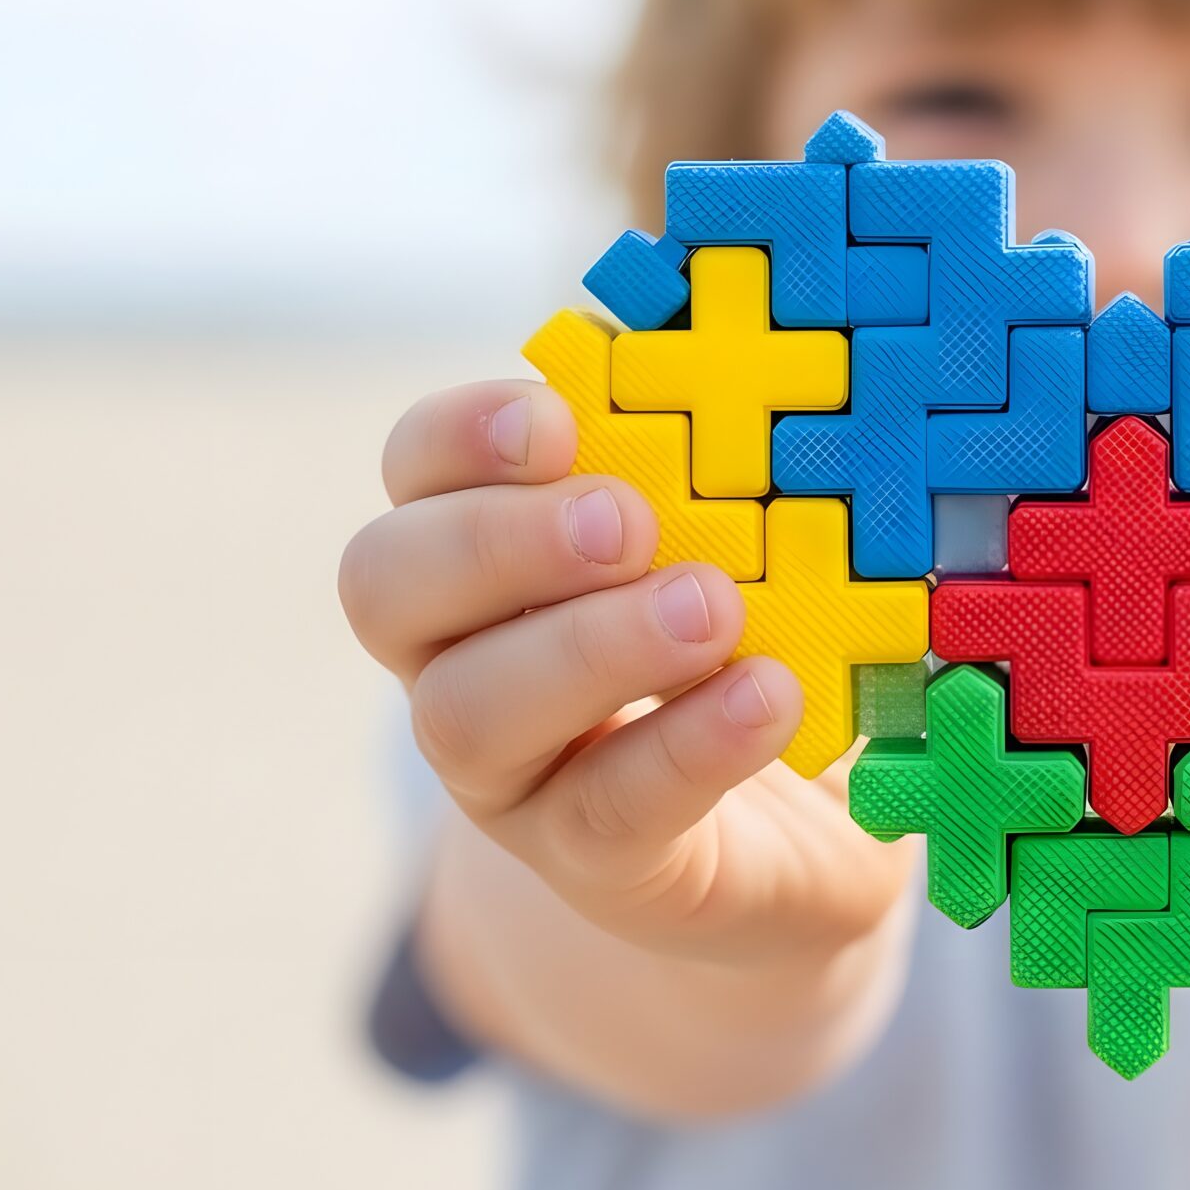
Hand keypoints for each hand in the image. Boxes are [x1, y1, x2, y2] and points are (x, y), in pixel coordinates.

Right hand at [337, 381, 911, 963]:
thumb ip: (727, 457)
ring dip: (589, 648)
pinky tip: (766, 697)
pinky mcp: (589, 864)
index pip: (416, 470)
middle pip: (387, 586)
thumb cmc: (756, 647)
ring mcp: (507, 774)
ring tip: (712, 609)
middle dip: (499, 540)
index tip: (559, 417)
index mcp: (485, 550)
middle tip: (626, 520)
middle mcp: (458, 658)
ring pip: (466, 713)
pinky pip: (603, 810)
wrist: (802, 846)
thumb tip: (749, 324)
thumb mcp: (748, 543)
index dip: (464, 434)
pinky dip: (687, 746)